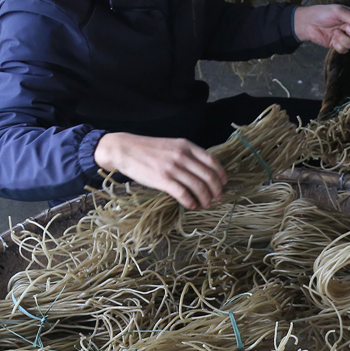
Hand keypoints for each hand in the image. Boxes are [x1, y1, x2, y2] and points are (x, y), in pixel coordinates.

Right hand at [93, 132, 227, 209]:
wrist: (125, 149)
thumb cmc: (149, 149)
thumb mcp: (172, 145)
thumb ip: (187, 154)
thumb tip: (202, 170)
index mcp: (186, 146)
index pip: (212, 161)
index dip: (221, 174)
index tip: (223, 183)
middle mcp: (182, 156)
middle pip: (208, 176)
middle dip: (216, 189)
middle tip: (217, 197)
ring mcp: (173, 168)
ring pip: (198, 186)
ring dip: (205, 198)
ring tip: (206, 204)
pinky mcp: (163, 179)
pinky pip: (183, 193)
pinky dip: (191, 202)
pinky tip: (191, 205)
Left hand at [293, 4, 349, 52]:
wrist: (308, 23)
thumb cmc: (323, 13)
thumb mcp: (337, 11)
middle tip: (346, 28)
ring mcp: (345, 38)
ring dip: (344, 39)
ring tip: (335, 32)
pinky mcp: (338, 45)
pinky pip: (344, 50)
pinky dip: (338, 45)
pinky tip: (332, 39)